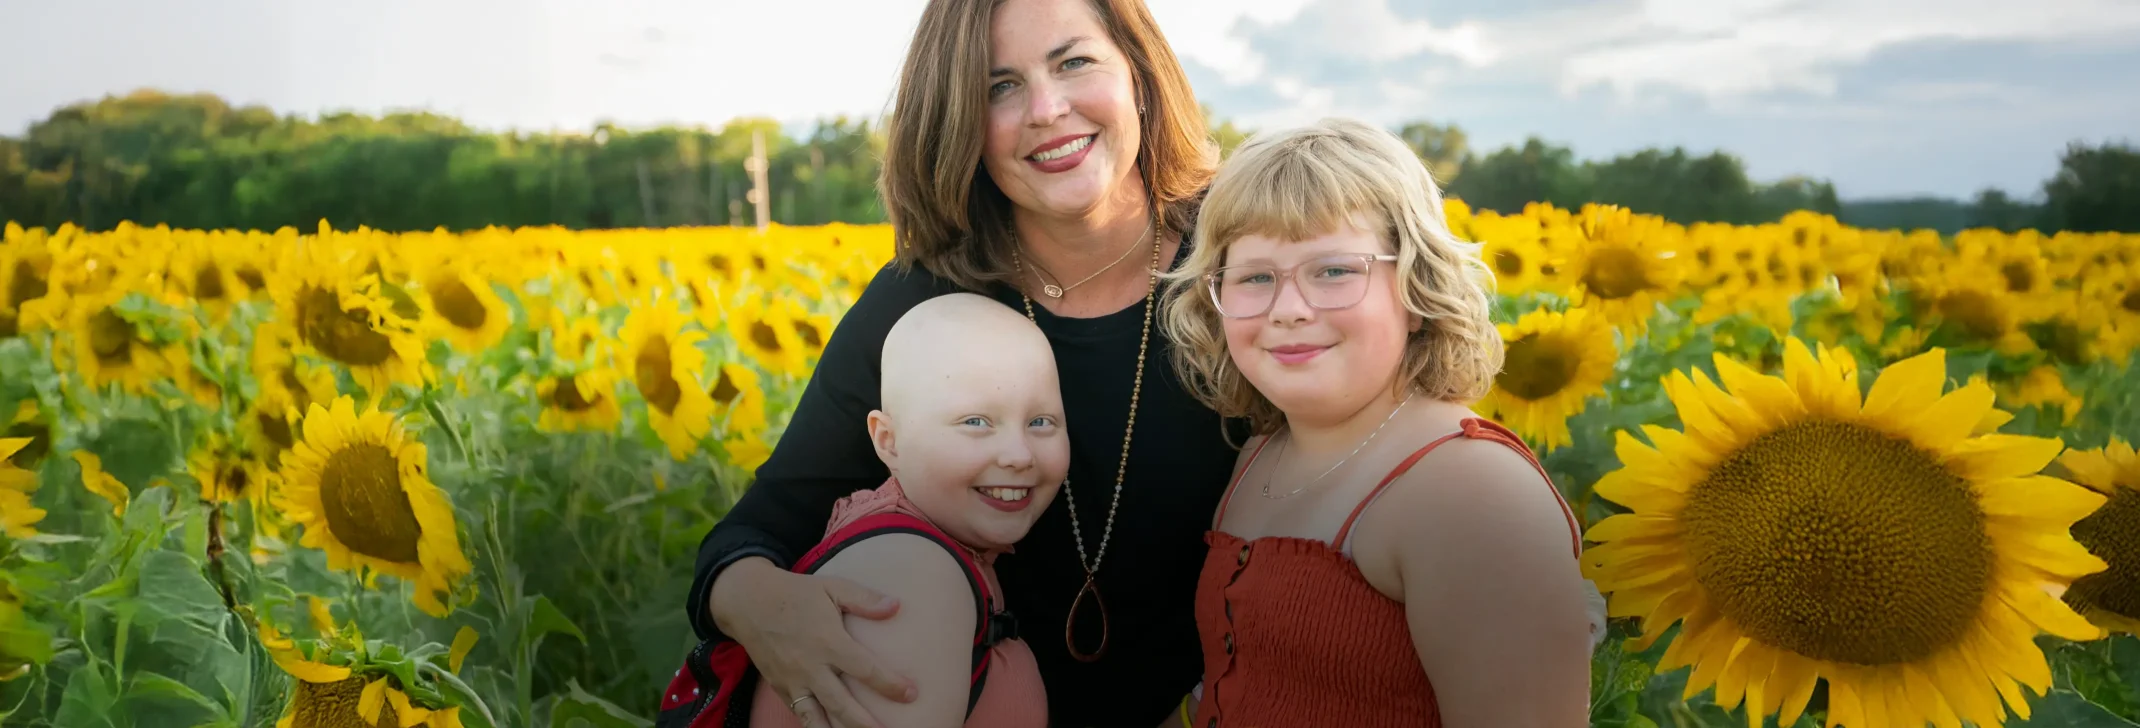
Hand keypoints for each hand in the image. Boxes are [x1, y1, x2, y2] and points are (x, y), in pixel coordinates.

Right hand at [709, 557, 917, 727]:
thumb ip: (864, 599)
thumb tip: (896, 606)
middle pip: (843, 706)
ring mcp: (794, 681)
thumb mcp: (832, 587)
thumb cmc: (795, 593)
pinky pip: (801, 714)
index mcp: (828, 641)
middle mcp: (811, 667)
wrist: (748, 602)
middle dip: (867, 724)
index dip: (890, 684)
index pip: (865, 670)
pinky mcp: (781, 688)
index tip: (911, 694)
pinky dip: (816, 727)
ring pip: (818, 719)